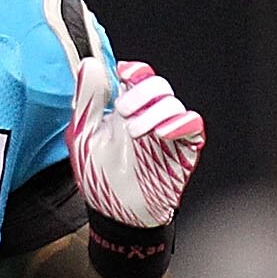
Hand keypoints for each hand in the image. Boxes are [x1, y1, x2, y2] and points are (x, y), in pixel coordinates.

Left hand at [68, 57, 206, 228]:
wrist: (113, 213)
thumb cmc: (98, 176)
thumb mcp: (83, 134)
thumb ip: (87, 99)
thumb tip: (90, 63)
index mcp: (125, 109)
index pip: (138, 76)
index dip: (134, 70)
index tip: (123, 73)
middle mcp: (148, 115)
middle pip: (158, 85)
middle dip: (143, 92)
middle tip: (124, 111)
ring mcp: (167, 131)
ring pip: (174, 103)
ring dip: (155, 111)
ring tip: (135, 132)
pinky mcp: (183, 149)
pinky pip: (193, 125)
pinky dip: (180, 123)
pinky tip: (162, 132)